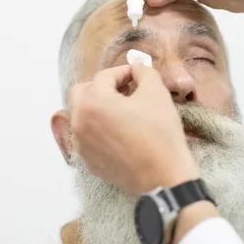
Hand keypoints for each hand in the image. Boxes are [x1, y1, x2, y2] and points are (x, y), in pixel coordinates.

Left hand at [68, 62, 199, 194]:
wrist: (165, 176)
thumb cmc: (160, 133)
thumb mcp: (157, 93)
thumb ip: (144, 72)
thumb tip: (137, 67)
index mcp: (93, 102)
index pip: (104, 77)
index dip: (123, 72)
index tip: (137, 74)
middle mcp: (79, 122)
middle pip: (81, 92)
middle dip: (101, 86)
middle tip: (124, 89)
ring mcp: (81, 144)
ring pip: (81, 115)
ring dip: (98, 107)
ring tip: (122, 109)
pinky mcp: (88, 161)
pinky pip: (87, 136)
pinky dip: (98, 128)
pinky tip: (120, 131)